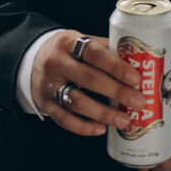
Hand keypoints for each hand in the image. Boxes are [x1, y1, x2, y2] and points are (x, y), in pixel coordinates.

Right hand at [31, 30, 147, 136]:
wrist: (30, 60)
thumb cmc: (67, 52)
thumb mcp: (81, 41)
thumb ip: (105, 50)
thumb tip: (139, 62)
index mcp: (68, 42)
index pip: (93, 52)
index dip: (115, 65)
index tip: (135, 77)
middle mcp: (56, 63)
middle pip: (89, 79)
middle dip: (117, 92)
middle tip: (139, 102)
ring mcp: (49, 85)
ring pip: (77, 102)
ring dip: (104, 114)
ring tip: (125, 120)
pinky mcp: (45, 104)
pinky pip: (65, 120)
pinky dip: (84, 127)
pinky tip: (101, 129)